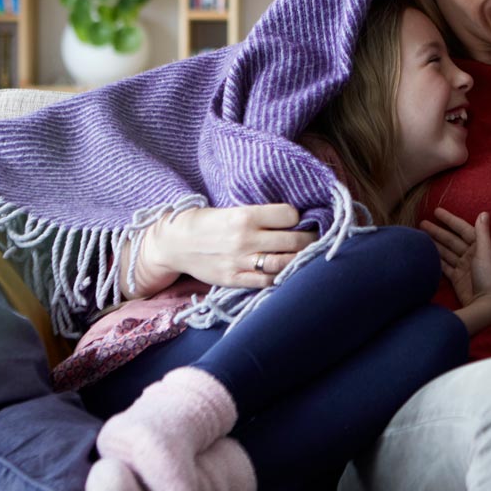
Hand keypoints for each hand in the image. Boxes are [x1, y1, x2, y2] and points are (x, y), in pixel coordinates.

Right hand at [130, 204, 315, 296]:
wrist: (175, 243)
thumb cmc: (207, 222)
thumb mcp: (231, 209)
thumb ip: (260, 214)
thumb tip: (295, 217)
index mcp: (244, 216)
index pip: (289, 214)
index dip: (298, 216)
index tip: (299, 219)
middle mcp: (245, 239)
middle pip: (293, 240)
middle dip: (309, 239)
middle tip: (315, 238)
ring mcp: (240, 262)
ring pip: (284, 263)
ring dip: (301, 260)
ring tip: (307, 255)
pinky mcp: (234, 280)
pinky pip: (266, 282)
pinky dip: (281, 277)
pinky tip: (288, 272)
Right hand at [421, 208, 490, 333]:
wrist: (487, 304)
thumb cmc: (489, 277)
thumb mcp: (485, 252)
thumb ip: (482, 233)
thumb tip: (484, 212)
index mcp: (480, 246)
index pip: (463, 229)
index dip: (450, 220)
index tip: (436, 211)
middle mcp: (472, 255)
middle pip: (452, 240)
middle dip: (437, 231)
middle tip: (422, 223)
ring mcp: (463, 267)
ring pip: (446, 251)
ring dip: (435, 243)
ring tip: (420, 236)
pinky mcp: (457, 278)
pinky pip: (444, 265)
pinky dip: (436, 259)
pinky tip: (426, 253)